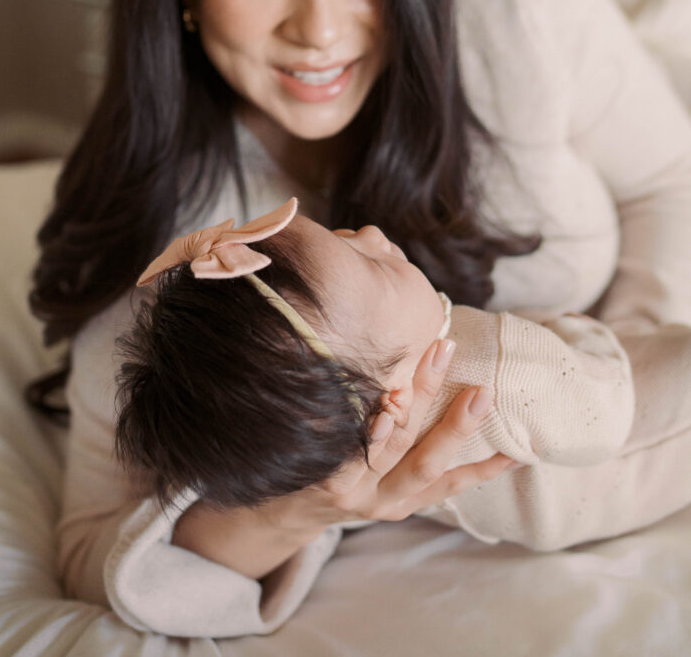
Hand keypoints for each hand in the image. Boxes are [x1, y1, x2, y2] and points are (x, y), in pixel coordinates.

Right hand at [173, 338, 514, 578]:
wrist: (288, 506)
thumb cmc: (295, 442)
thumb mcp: (296, 409)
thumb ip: (323, 371)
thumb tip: (343, 292)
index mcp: (323, 458)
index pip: (355, 421)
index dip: (381, 390)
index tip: (404, 352)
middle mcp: (352, 486)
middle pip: (394, 437)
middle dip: (422, 391)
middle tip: (444, 350)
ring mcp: (380, 502)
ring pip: (425, 466)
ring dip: (456, 428)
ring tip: (481, 396)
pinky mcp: (402, 508)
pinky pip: (447, 489)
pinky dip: (480, 471)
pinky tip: (512, 455)